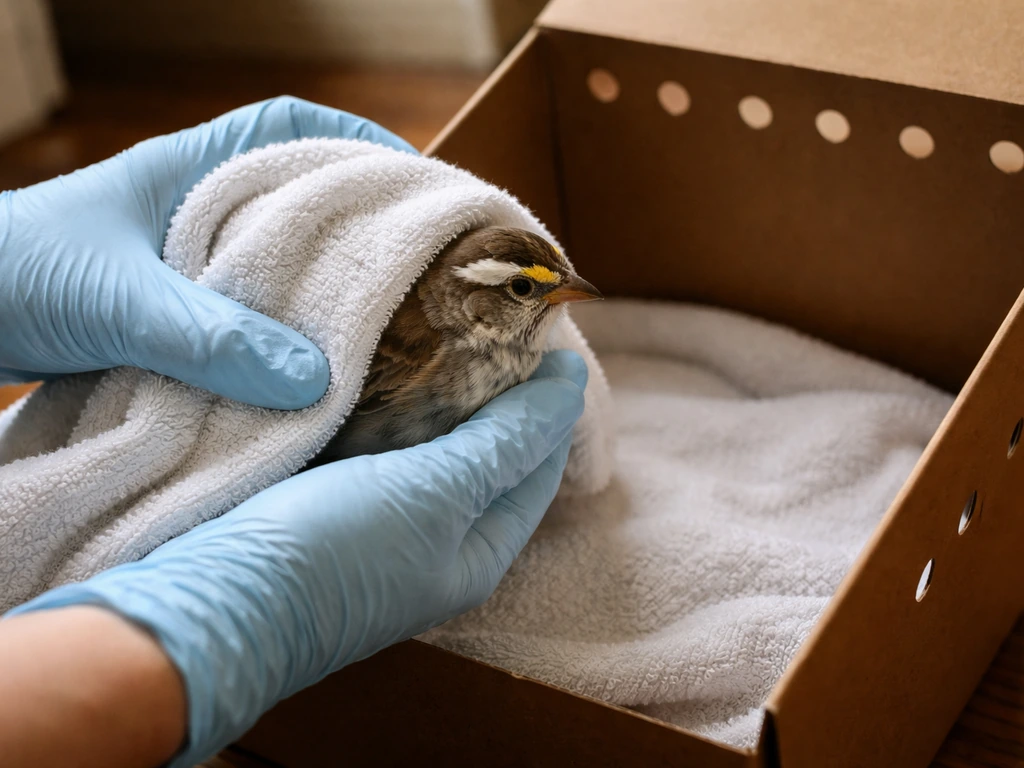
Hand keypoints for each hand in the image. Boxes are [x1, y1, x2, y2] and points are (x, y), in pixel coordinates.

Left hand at [0, 96, 415, 408]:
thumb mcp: (119, 299)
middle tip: (416, 261)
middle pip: (295, 199)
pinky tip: (302, 372)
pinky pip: (241, 317)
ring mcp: (178, 263)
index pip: (288, 127)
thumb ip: (213, 335)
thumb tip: (312, 379)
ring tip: (375, 323)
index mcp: (186, 171)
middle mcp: (190, 211)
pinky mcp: (166, 314)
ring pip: (271, 265)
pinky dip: (276, 339)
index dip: (357, 142)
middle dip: (355, 223)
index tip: (414, 179)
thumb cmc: (14, 275)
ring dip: (317, 290)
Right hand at [6, 350, 587, 766]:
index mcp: (477, 552)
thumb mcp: (435, 493)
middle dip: (492, 394)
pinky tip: (379, 365)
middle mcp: (435, 545)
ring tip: (441, 329)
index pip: (537, 468)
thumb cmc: (336, 553)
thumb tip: (569, 387)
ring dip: (436, 396)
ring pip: (426, 448)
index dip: (548, 405)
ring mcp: (379, 527)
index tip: (546, 337)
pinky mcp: (328, 508)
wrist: (209, 605)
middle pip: (484, 457)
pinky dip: (386, 408)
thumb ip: (503, 442)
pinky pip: (375, 448)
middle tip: (491, 322)